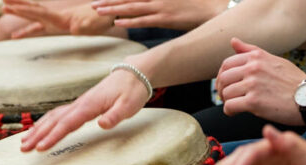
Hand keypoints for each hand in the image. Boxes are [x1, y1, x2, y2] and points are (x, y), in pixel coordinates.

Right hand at [3, 0, 114, 37]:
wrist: (106, 15)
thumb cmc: (102, 19)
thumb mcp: (96, 22)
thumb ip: (87, 23)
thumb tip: (80, 27)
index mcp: (61, 17)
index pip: (39, 12)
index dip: (25, 10)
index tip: (11, 7)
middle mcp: (55, 17)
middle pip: (33, 10)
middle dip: (18, 7)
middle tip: (3, 3)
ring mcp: (55, 20)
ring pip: (34, 15)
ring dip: (20, 12)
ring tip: (4, 9)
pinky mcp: (58, 25)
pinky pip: (39, 27)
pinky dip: (27, 30)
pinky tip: (16, 36)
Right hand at [21, 70, 148, 151]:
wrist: (133, 73)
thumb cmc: (132, 91)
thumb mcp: (129, 105)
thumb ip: (115, 116)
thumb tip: (102, 125)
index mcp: (89, 105)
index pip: (67, 123)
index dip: (53, 136)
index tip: (41, 148)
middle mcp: (80, 104)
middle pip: (54, 121)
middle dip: (38, 135)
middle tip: (23, 148)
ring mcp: (79, 104)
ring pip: (53, 117)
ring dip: (38, 129)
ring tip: (24, 141)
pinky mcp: (81, 105)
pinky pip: (58, 114)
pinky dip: (46, 122)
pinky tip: (39, 129)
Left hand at [92, 0, 227, 29]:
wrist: (212, 8)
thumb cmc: (195, 2)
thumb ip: (160, 0)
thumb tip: (152, 2)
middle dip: (109, 1)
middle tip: (93, 5)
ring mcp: (161, 7)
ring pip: (132, 8)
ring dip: (114, 10)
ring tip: (98, 12)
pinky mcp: (166, 18)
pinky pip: (144, 20)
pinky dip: (130, 21)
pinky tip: (118, 23)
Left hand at [217, 38, 305, 124]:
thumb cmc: (294, 81)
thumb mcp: (273, 60)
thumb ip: (251, 51)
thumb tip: (233, 41)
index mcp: (256, 57)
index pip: (226, 64)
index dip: (222, 76)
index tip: (226, 85)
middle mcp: (253, 68)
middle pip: (223, 78)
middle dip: (222, 89)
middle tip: (227, 97)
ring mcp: (253, 84)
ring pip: (226, 93)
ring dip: (227, 101)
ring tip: (235, 106)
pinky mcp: (254, 102)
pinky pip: (230, 106)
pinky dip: (229, 111)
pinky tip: (235, 112)